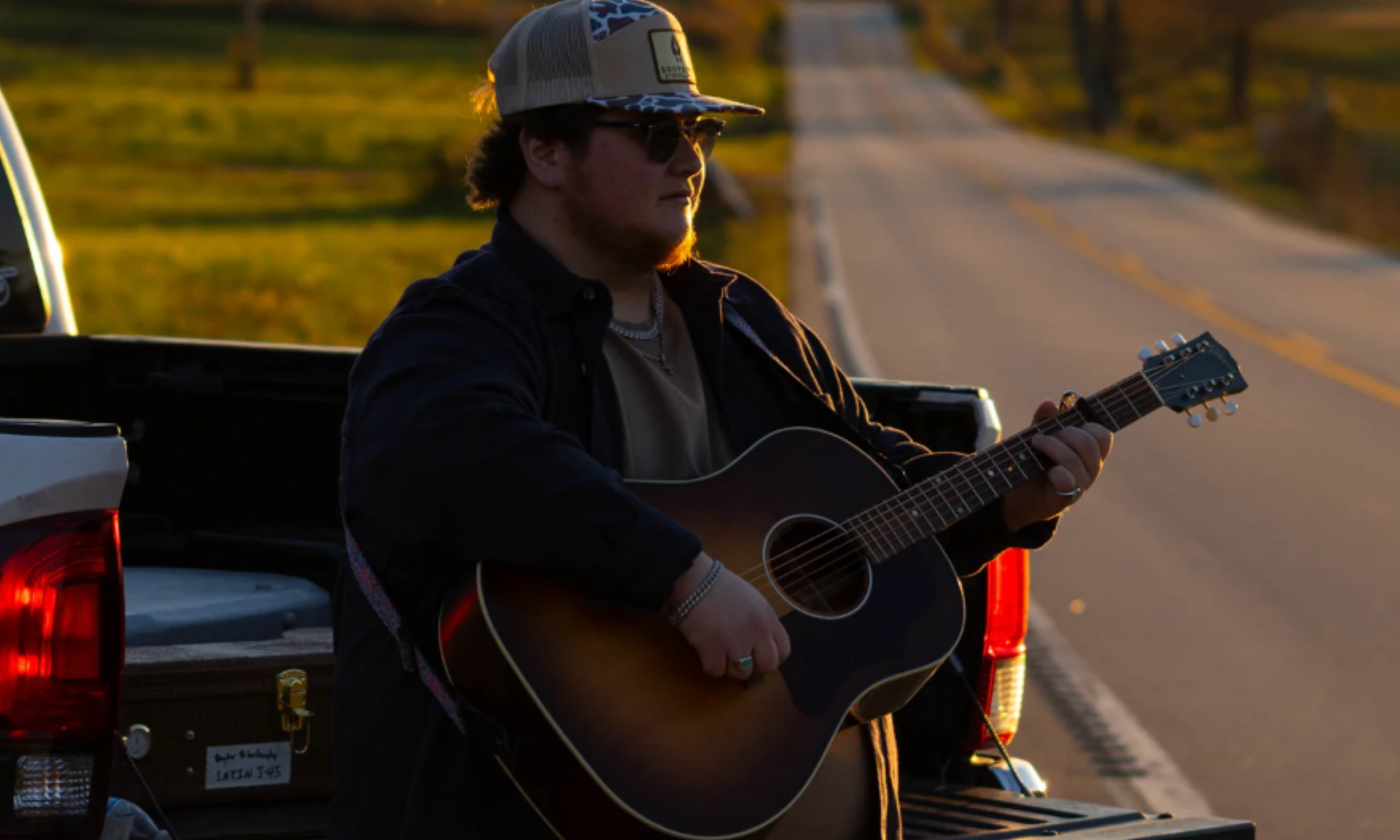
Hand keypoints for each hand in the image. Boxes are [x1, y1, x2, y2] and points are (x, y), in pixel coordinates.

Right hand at [667, 552, 790, 679]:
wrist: (695, 579)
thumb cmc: (721, 586)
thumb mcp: (752, 600)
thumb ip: (761, 623)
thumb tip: (760, 646)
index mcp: (767, 618)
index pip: (784, 651)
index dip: (771, 657)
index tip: (758, 656)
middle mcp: (757, 632)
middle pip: (767, 666)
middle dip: (754, 667)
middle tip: (739, 659)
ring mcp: (735, 642)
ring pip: (742, 673)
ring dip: (730, 668)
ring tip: (720, 654)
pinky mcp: (713, 649)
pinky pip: (716, 672)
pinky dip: (710, 666)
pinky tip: (706, 652)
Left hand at [1003, 399, 1113, 531]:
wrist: (1016, 496)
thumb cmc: (1032, 463)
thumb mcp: (1037, 437)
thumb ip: (1044, 421)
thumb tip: (1049, 404)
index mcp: (1089, 453)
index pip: (1103, 435)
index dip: (1088, 425)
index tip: (1065, 423)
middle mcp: (1089, 469)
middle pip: (1091, 445)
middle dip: (1067, 433)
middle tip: (1045, 435)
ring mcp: (1079, 485)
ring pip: (1075, 460)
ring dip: (1052, 447)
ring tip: (1036, 443)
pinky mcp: (1064, 499)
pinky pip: (1068, 482)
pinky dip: (1056, 472)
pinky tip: (1046, 471)